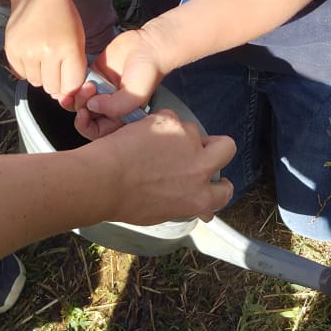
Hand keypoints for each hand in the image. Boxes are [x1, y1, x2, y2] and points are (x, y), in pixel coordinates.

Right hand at [6, 0, 88, 100]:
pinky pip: (21, 75)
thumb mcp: (78, 39)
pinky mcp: (11, 51)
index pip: (70, 86)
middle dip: (56, 82)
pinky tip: (31, 53)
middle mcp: (46, 52)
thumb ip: (75, 68)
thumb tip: (63, 96)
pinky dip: (27, 69)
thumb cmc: (62, 16)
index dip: (71, 87)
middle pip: (52, 88)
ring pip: (36, 83)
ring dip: (41, 75)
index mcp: (68, 49)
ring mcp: (26, 52)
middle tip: (55, 65)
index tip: (69, 79)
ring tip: (43, 56)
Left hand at [78, 29, 168, 137]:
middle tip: (89, 93)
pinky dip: (75, 81)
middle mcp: (108, 106)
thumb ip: (115, 106)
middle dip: (81, 107)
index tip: (84, 114)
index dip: (85, 126)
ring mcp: (99, 91)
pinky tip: (85, 77)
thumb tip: (91, 106)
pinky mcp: (93, 75)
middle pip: (84, 116)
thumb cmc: (148, 72)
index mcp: (119, 117)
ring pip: (78, 100)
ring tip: (89, 83)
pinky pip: (77, 83)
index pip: (96, 131)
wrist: (147, 46)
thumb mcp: (136, 96)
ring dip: (78, 94)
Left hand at [82, 109, 233, 224]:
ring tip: (151, 144)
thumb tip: (198, 207)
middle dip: (216, 147)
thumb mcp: (162, 213)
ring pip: (191, 129)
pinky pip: (169, 117)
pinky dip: (158, 123)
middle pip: (226, 147)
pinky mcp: (169, 122)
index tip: (214, 181)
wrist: (103, 180)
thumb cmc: (124, 202)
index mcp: (199, 197)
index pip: (224, 190)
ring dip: (178, 134)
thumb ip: (184, 204)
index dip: (219, 184)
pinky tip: (139, 135)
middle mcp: (200, 168)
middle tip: (196, 150)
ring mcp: (187, 141)